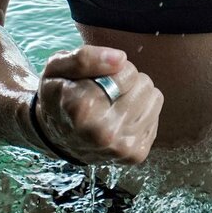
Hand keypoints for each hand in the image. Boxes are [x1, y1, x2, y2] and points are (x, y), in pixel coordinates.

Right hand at [33, 45, 163, 164]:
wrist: (55, 135)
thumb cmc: (59, 94)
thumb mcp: (57, 66)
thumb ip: (85, 58)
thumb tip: (120, 59)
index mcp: (82, 109)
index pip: (128, 71)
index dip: (114, 68)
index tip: (98, 78)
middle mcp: (104, 134)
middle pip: (145, 84)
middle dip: (128, 81)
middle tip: (106, 91)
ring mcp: (121, 148)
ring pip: (154, 98)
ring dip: (136, 96)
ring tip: (113, 104)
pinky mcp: (135, 155)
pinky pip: (155, 115)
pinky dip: (141, 113)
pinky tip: (120, 118)